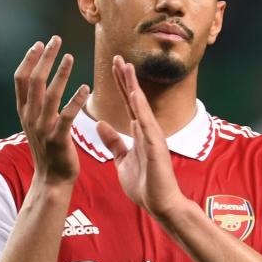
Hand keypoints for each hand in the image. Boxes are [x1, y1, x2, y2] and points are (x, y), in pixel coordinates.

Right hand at [14, 36, 88, 185]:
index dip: (29, 60)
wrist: (51, 180)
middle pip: (34, 81)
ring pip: (50, 95)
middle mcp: (30, 117)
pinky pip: (67, 116)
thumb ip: (35, 103)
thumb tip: (39, 80)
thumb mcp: (35, 124)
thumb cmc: (48, 149)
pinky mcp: (58, 139)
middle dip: (45, 58)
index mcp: (24, 112)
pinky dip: (76, 100)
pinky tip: (86, 87)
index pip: (21, 80)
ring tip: (69, 56)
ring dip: (60, 73)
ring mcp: (43, 129)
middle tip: (56, 40)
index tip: (39, 44)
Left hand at [96, 55, 184, 218]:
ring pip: (140, 105)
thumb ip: (114, 141)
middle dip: (125, 77)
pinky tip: (133, 94)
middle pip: (134, 98)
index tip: (114, 66)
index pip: (127, 102)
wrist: (160, 204)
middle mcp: (146, 128)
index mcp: (138, 131)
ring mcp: (152, 135)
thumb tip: (102, 124)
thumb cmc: (144, 184)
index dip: (120, 84)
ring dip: (132, 86)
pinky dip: (140, 108)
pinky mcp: (156, 146)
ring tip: (125, 67)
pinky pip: (146, 123)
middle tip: (117, 57)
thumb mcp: (122, 159)